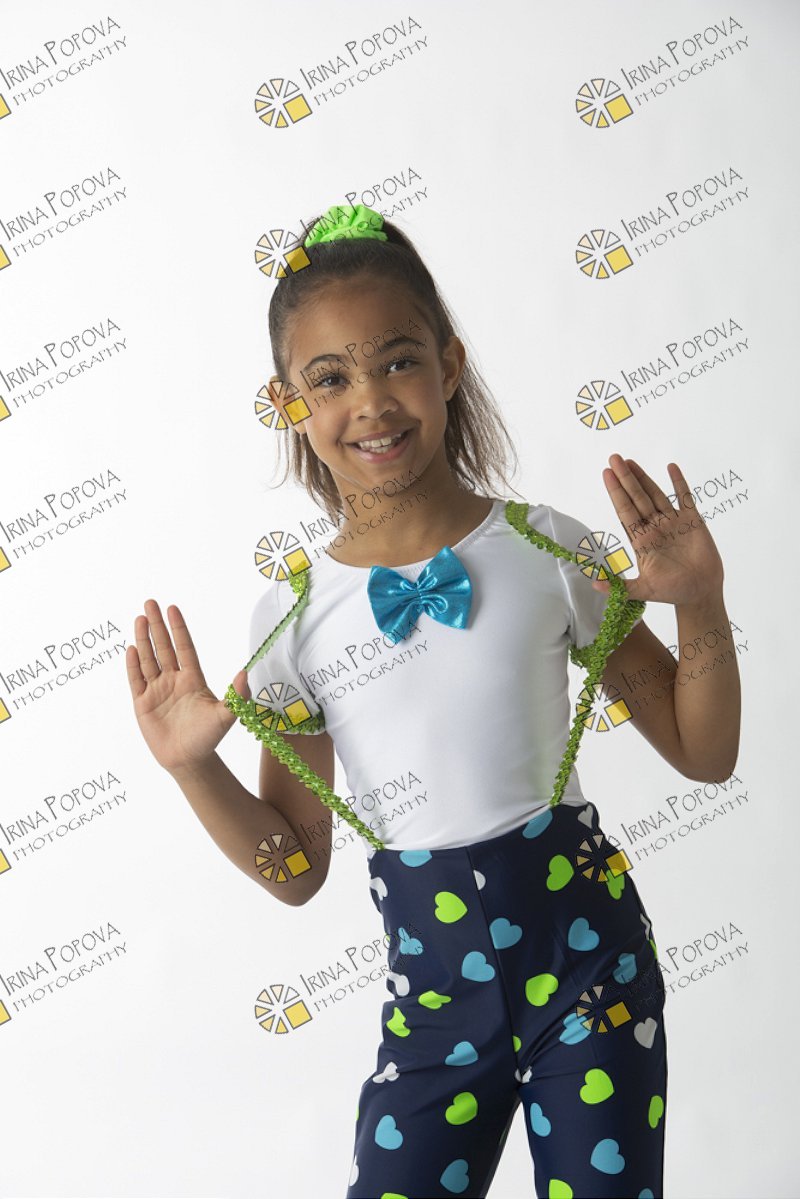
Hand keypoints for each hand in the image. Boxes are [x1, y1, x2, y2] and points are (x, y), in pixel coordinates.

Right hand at [126, 599, 249, 774]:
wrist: (189, 761)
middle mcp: (174, 680)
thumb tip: (246, 673)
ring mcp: (157, 690)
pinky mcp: (142, 703)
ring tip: (139, 618)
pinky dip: (133, 665)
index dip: (178, 628)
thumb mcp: (226, 715)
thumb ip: (236, 696)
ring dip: (143, 639)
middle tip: (150, 602)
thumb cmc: (208, 738)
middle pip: (164, 647)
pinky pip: (136, 680)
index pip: (184, 647)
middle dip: (157, 625)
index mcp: (193, 679)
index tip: (172, 608)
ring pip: (148, 659)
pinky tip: (131, 648)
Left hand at [592, 455, 723, 606]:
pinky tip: (671, 467)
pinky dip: (679, 482)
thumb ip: (619, 586)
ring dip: (643, 477)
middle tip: (613, 458)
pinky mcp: (692, 521)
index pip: (624, 511)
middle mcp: (654, 527)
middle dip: (625, 478)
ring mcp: (672, 522)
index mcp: (640, 539)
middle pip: (636, 497)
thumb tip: (594, 583)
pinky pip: (685, 497)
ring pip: (655, 494)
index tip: (607, 474)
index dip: (616, 492)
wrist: (699, 593)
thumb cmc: (670, 591)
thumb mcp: (642, 589)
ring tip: (630, 461)